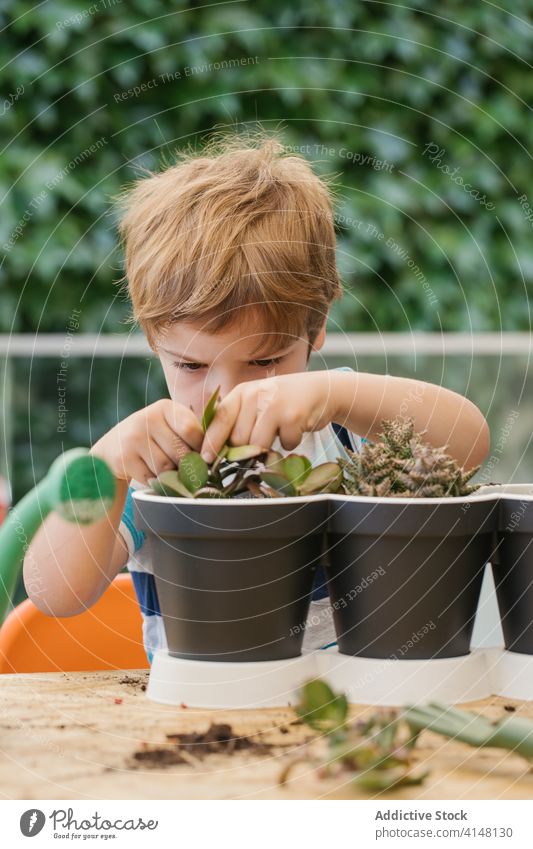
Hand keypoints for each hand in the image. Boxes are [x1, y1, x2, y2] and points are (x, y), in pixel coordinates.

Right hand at [90, 399, 204, 482]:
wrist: (111, 448)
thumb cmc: (151, 438)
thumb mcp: (169, 426)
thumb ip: (190, 433)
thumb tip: (213, 455)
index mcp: (164, 407)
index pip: (191, 430)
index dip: (201, 448)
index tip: (203, 458)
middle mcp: (147, 418)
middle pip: (181, 452)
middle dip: (187, 466)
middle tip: (186, 470)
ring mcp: (133, 438)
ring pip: (167, 468)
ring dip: (171, 475)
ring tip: (168, 470)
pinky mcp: (124, 458)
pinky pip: (152, 478)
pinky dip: (156, 482)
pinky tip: (151, 474)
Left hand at [200, 371, 339, 461]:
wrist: (321, 390)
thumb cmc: (283, 402)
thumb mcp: (257, 402)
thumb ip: (237, 419)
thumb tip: (214, 449)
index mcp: (243, 392)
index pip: (220, 418)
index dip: (211, 440)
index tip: (206, 458)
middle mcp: (257, 395)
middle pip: (239, 439)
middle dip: (246, 449)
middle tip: (261, 441)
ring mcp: (275, 404)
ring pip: (258, 445)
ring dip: (268, 448)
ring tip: (278, 432)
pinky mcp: (293, 416)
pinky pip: (283, 445)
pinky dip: (290, 443)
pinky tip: (295, 428)